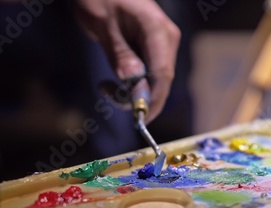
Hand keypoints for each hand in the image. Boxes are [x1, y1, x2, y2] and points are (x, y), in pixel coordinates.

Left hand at [74, 0, 179, 122]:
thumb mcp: (103, 26)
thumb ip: (120, 55)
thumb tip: (136, 86)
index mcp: (158, 31)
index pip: (163, 74)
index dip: (154, 99)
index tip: (140, 119)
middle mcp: (166, 39)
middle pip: (161, 80)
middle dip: (140, 97)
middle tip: (109, 97)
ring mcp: (162, 43)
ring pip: (155, 79)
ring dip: (133, 90)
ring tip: (105, 87)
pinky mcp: (153, 48)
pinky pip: (149, 72)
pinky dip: (133, 82)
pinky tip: (114, 80)